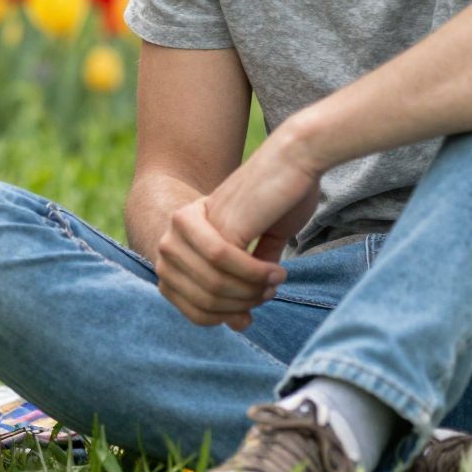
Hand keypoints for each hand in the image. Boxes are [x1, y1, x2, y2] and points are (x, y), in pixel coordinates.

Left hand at [157, 135, 320, 329]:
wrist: (296, 157)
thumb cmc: (283, 195)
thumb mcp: (260, 241)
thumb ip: (247, 271)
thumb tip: (245, 310)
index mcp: (184, 232)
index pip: (175, 293)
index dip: (211, 314)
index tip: (246, 314)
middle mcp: (181, 228)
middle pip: (194, 297)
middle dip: (235, 307)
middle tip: (267, 295)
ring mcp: (197, 224)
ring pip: (210, 287)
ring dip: (247, 295)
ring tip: (273, 284)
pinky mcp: (220, 222)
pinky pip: (226, 267)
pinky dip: (255, 279)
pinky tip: (276, 273)